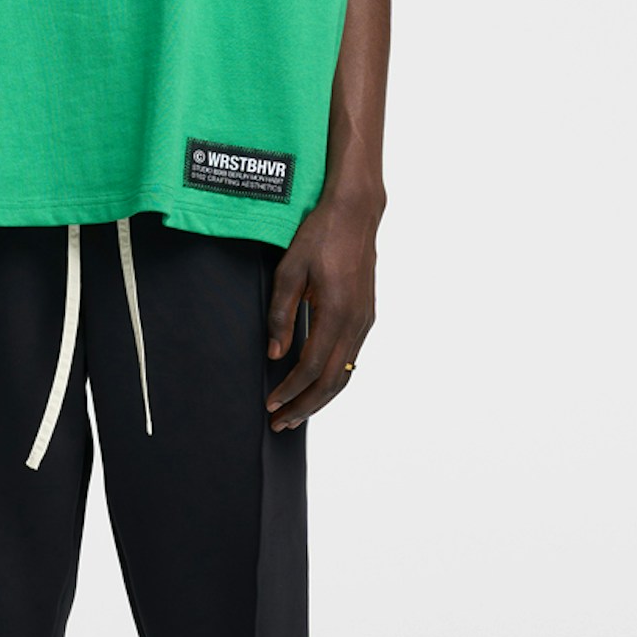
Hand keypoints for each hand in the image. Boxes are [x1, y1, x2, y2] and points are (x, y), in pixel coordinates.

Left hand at [265, 189, 379, 430]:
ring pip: (344, 374)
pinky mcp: (366, 316)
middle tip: (280, 423)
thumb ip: (280, 314)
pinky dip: (332, 379)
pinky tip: (315, 384)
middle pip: (331, 382)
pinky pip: (350, 359)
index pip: (310, 367)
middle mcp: (356, 322)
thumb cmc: (320, 235)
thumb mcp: (289, 271)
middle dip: (305, 407)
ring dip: (319, 398)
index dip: (289, 390)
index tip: (270, 403)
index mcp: (336, 313)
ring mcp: (365, 320)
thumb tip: (274, 354)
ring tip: (296, 412)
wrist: (355, 213)